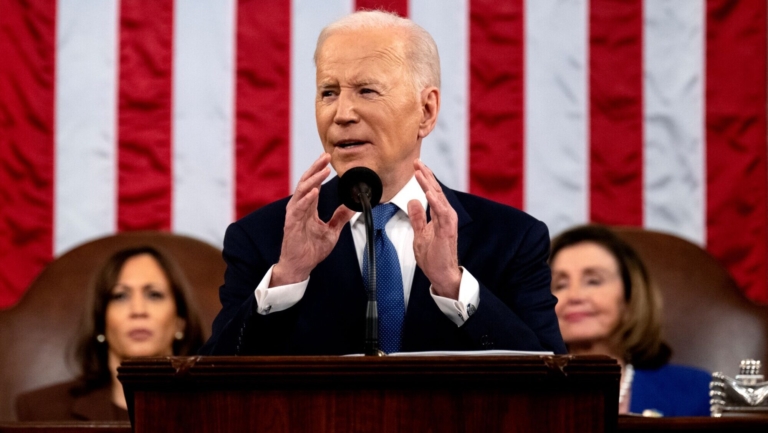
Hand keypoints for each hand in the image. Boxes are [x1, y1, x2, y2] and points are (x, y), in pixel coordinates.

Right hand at [271, 153, 354, 285]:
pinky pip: (299, 209)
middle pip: (307, 182)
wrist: (300, 266)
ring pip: (302, 191)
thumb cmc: (311, 249)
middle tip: (326, 156)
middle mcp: (300, 207)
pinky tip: (314, 191)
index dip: (319, 171)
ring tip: (323, 170)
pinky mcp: (292, 224)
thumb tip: (352, 206)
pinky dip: (306, 199)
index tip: (328, 159)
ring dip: (313, 180)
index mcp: (308, 207)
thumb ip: (340, 217)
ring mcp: (295, 214)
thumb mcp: (332, 231)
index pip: (313, 184)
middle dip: (316, 168)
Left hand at [407, 159, 461, 298]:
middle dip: (426, 176)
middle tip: (417, 161)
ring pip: (439, 198)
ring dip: (429, 184)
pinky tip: (429, 192)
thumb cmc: (433, 257)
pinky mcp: (447, 231)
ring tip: (420, 172)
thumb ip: (417, 217)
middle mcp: (446, 216)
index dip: (424, 179)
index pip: (432, 193)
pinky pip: (442, 213)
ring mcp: (448, 222)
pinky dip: (436, 202)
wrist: (441, 274)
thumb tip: (413, 201)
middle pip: (435, 191)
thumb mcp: (420, 233)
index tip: (416, 166)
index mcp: (439, 215)